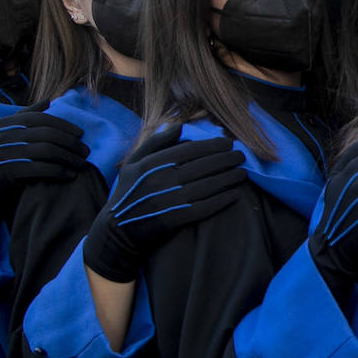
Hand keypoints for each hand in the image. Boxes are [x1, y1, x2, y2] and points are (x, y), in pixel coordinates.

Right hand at [0, 105, 88, 227]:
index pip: (42, 118)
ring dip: (69, 157)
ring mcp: (6, 153)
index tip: (80, 133)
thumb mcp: (7, 134)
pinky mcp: (9, 171)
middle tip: (85, 151)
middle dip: (71, 142)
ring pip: (48, 151)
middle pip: (48, 134)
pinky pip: (42, 168)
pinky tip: (70, 175)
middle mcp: (4, 135)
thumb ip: (26, 117)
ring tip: (81, 163)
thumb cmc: (0, 158)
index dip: (64, 125)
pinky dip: (60, 171)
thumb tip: (49, 100)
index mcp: (5, 123)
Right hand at [83, 126, 246, 282]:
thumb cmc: (126, 192)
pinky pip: (204, 207)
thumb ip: (155, 143)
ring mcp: (169, 200)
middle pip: (202, 166)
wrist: (116, 231)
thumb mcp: (132, 163)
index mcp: (151, 164)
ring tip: (242, 173)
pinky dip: (221, 201)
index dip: (211, 146)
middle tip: (241, 156)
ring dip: (228, 179)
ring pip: (206, 186)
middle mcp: (161, 180)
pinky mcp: (175, 219)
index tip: (228, 143)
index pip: (189, 150)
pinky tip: (234, 195)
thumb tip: (180, 126)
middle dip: (226, 160)